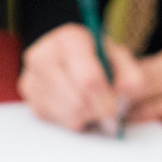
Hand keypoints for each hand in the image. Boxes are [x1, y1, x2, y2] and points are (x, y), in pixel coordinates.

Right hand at [18, 22, 147, 133]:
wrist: (69, 58)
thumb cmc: (96, 58)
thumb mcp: (120, 59)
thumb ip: (131, 76)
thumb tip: (127, 94)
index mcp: (69, 39)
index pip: (89, 80)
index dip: (107, 101)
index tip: (118, 112)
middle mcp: (43, 55)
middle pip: (77, 102)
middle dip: (98, 113)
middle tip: (110, 115)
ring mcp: (32, 78)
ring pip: (68, 116)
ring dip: (88, 118)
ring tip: (94, 106)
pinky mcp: (30, 99)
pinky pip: (58, 122)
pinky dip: (74, 120)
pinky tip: (79, 106)